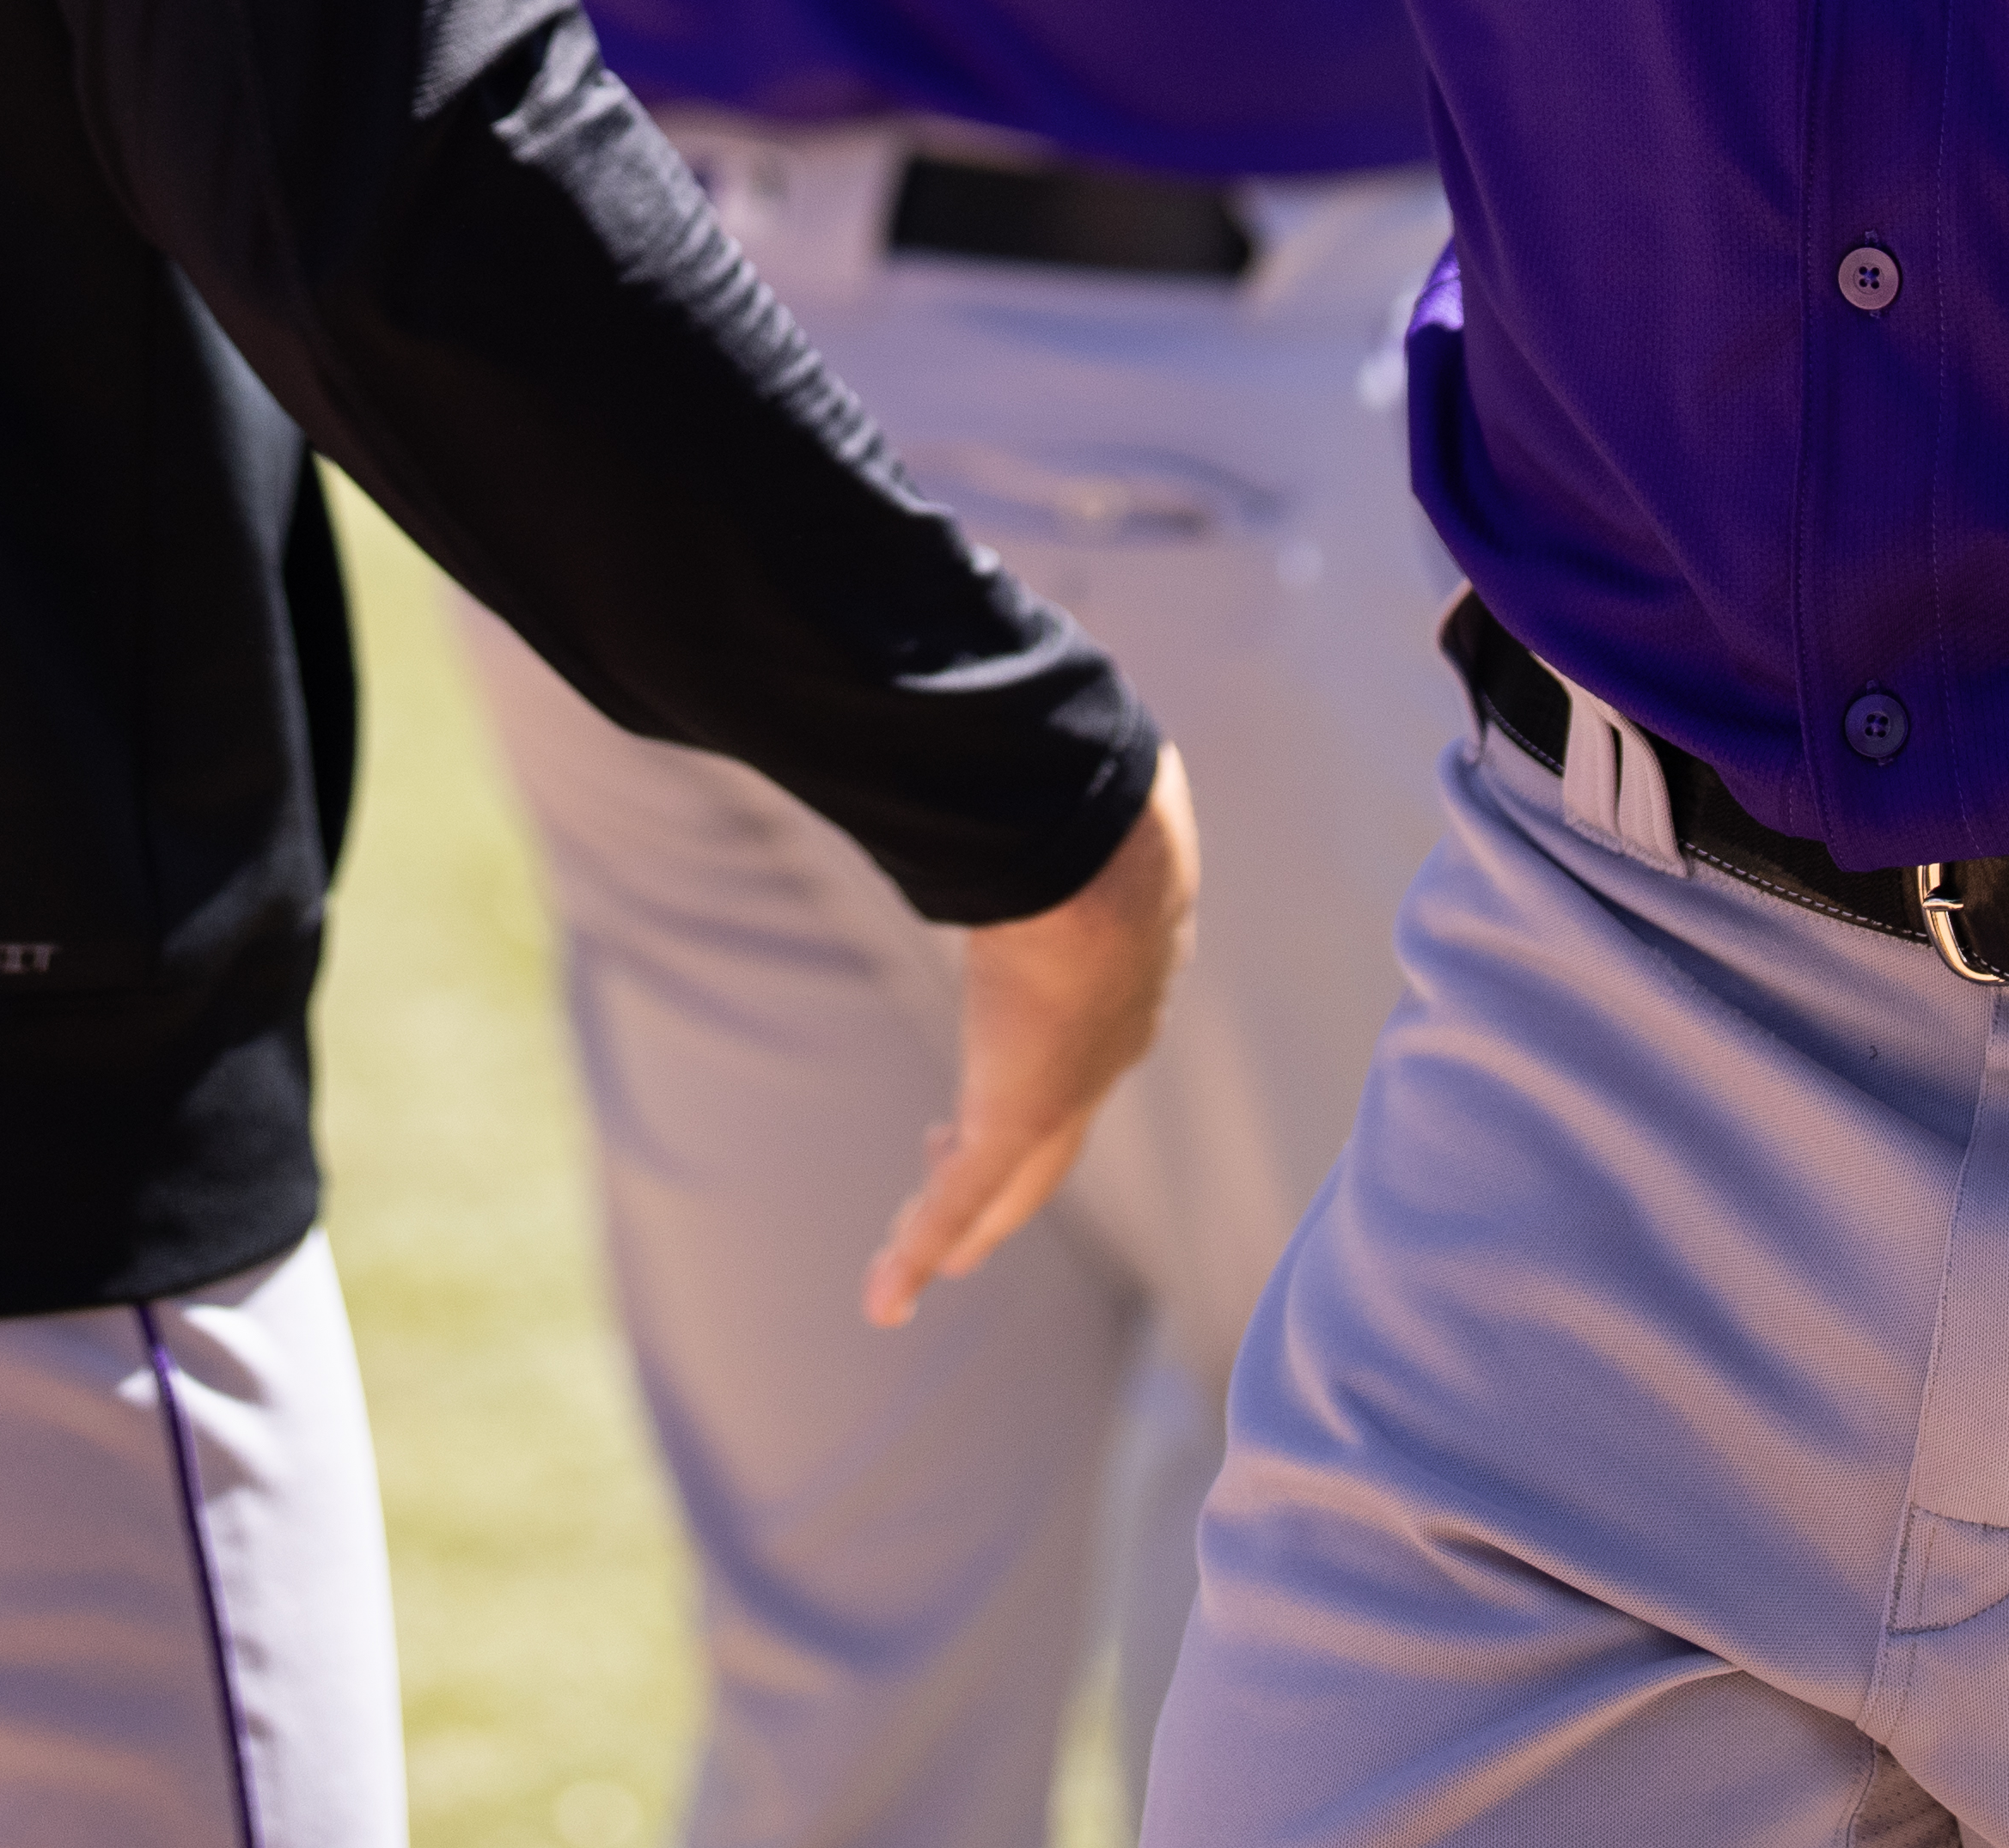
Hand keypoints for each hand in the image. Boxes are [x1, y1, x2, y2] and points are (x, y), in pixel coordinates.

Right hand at [863, 750, 1196, 1327]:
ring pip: (1008, 1182)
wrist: (1107, 862)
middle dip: (1013, 1170)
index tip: (1001, 1077)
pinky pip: (956, 1208)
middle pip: (1052, 1136)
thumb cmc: (1081, 815)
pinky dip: (917, 1255)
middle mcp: (1103, 1051)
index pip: (1083, 1043)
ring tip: (931, 1260)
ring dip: (965, 1222)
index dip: (1042, 1076)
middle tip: (959, 1189)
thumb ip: (1040, 787)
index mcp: (1123, 979)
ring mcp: (1061, 1097)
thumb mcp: (1065, 804)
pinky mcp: (1010, 1122)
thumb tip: (1015, 709)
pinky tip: (884, 1298)